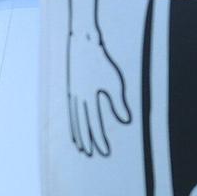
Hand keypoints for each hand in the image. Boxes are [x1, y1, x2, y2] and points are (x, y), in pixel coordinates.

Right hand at [67, 30, 131, 156]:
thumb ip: (118, 102)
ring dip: (79, 134)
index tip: (104, 152)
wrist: (82, 41)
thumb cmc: (101, 60)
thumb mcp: (113, 80)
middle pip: (83, 125)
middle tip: (92, 154)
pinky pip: (72, 111)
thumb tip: (125, 121)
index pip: (94, 124)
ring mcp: (73, 94)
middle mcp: (78, 98)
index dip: (100, 139)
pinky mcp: (72, 89)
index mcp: (88, 97)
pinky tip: (75, 128)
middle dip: (89, 140)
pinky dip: (73, 122)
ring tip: (82, 147)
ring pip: (75, 119)